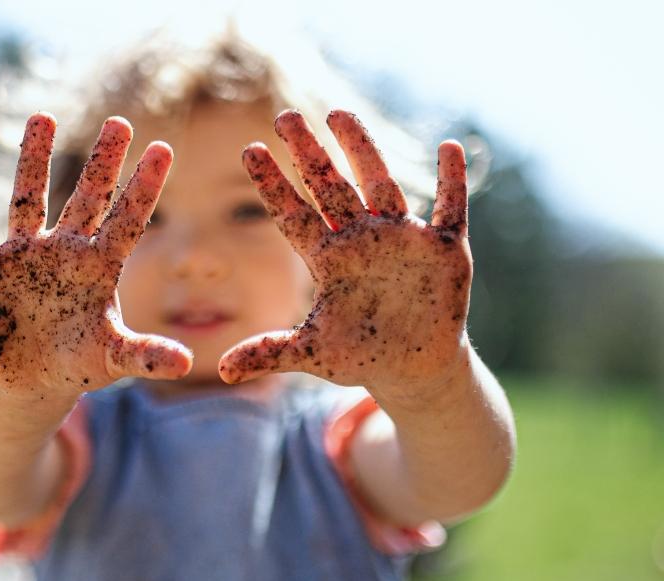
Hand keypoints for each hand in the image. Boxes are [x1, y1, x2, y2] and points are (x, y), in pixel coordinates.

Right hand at [0, 113, 191, 397]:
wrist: (31, 379)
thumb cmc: (79, 363)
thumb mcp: (112, 360)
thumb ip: (144, 355)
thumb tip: (186, 363)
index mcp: (97, 267)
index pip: (126, 220)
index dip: (143, 188)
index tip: (164, 148)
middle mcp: (62, 251)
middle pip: (85, 198)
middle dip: (102, 162)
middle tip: (120, 121)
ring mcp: (21, 258)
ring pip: (27, 201)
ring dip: (32, 161)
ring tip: (42, 117)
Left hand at [219, 109, 471, 395]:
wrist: (414, 366)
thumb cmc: (361, 354)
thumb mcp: (313, 354)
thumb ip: (269, 354)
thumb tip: (222, 371)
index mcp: (329, 258)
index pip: (294, 213)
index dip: (273, 184)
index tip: (250, 150)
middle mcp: (361, 238)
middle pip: (330, 186)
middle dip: (309, 151)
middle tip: (284, 116)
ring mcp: (403, 238)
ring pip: (380, 184)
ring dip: (363, 149)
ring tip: (340, 114)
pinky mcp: (446, 249)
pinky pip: (451, 207)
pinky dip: (453, 181)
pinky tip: (449, 147)